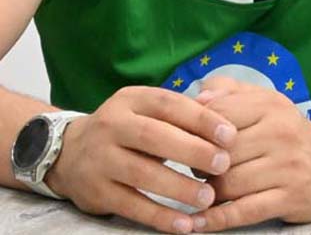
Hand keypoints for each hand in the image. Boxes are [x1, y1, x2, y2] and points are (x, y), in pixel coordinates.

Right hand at [45, 86, 236, 233]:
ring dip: (178, 187)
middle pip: (153, 137)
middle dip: (192, 151)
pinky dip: (159, 216)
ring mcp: (100, 160)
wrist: (68, 152)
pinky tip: (184, 224)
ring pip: (141, 174)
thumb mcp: (148, 109)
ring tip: (208, 197)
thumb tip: (220, 103)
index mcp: (131, 100)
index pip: (168, 104)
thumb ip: (183, 108)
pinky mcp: (95, 193)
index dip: (201, 119)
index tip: (230, 135)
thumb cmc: (128, 128)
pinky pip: (130, 206)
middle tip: (223, 164)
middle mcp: (111, 126)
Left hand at [189, 76, 310, 230]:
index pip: (220, 114)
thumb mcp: (265, 102)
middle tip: (200, 169)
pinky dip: (215, 219)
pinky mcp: (290, 198)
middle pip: (220, 153)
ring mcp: (288, 167)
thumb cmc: (287, 132)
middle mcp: (282, 134)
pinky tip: (196, 222)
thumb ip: (229, 92)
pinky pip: (243, 212)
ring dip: (209, 191)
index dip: (196, 130)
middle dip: (201, 164)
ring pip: (228, 183)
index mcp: (272, 106)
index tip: (189, 140)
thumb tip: (197, 98)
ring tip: (208, 188)